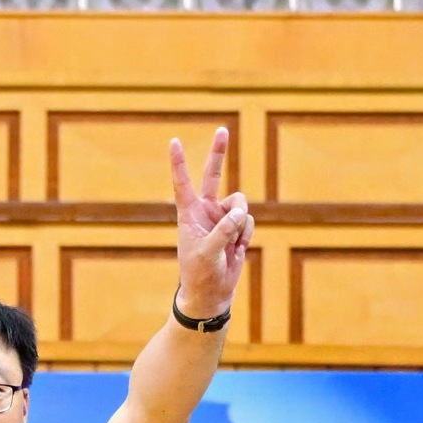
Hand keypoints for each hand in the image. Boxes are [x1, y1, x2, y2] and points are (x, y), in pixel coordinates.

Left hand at [169, 127, 251, 321]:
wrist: (212, 293)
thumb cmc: (200, 274)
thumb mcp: (207, 253)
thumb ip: (223, 230)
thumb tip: (240, 212)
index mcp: (188, 213)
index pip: (183, 183)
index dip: (179, 162)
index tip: (174, 141)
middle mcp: (206, 210)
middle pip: (213, 175)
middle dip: (219, 153)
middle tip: (222, 130)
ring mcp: (222, 217)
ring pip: (240, 203)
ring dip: (239, 221)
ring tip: (231, 242)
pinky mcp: (236, 228)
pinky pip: (248, 221)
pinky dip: (245, 235)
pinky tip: (236, 249)